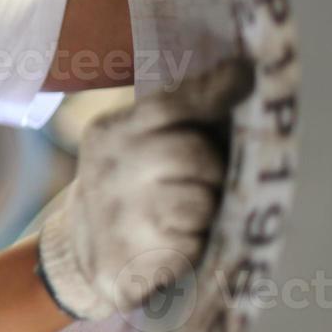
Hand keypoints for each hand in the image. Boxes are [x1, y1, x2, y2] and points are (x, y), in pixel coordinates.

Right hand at [36, 57, 254, 319]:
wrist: (85, 253)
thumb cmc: (134, 190)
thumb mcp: (140, 145)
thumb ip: (184, 115)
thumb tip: (244, 74)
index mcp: (110, 134)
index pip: (166, 106)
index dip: (213, 90)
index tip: (246, 75)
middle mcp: (107, 170)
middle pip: (191, 153)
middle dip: (212, 168)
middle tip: (206, 180)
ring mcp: (118, 215)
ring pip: (198, 200)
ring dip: (206, 209)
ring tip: (187, 215)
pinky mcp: (132, 257)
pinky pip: (192, 241)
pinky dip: (196, 242)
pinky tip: (177, 241)